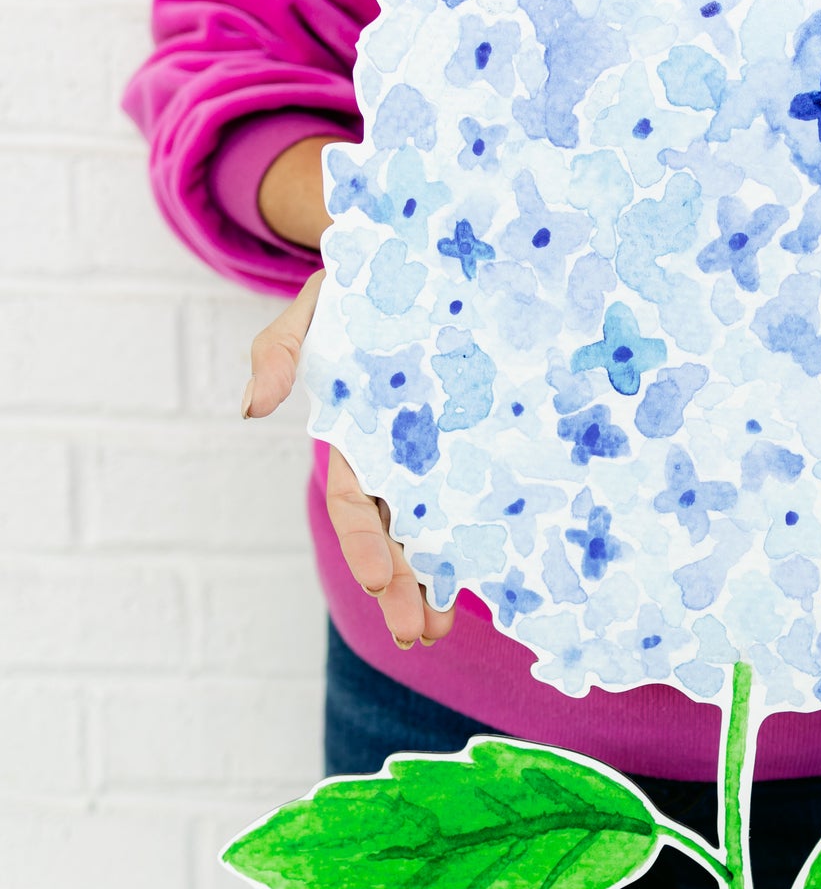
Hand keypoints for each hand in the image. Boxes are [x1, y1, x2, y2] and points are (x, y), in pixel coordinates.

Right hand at [242, 270, 454, 651]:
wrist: (418, 254)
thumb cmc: (356, 286)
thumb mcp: (312, 310)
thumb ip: (281, 354)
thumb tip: (250, 409)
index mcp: (355, 436)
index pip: (355, 503)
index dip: (364, 542)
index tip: (375, 580)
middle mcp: (395, 459)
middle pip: (394, 534)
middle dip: (400, 586)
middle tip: (413, 635)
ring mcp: (439, 457)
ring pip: (437, 530)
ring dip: (437, 581)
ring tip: (442, 630)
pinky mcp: (481, 444)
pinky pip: (483, 497)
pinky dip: (486, 540)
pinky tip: (501, 579)